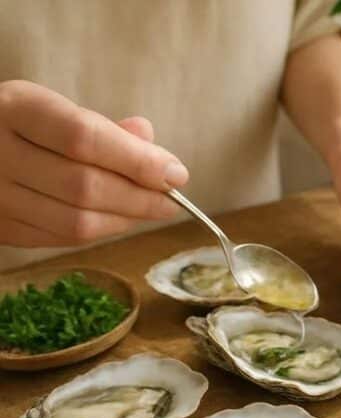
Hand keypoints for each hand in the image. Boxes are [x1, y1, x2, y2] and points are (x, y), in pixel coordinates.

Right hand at [0, 80, 187, 247]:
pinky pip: (62, 239)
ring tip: (149, 209)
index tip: (175, 173)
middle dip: (139, 198)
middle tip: (170, 200)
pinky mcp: (2, 229)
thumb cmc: (14, 124)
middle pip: (84, 187)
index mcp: (14, 109)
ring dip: (124, 220)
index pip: (84, 137)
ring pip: (77, 223)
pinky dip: (99, 231)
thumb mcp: (46, 107)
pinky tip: (117, 219)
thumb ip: (97, 125)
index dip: (136, 160)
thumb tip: (150, 142)